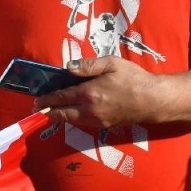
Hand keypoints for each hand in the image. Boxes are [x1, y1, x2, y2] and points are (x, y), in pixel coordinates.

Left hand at [33, 56, 161, 130]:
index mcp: (89, 93)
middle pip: (63, 114)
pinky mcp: (105, 126)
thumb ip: (88, 66)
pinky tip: (71, 114)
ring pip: (72, 121)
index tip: (37, 101)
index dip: (47, 100)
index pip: (62, 98)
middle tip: (38, 110)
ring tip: (51, 112)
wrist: (153, 100)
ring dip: (60, 117)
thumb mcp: (111, 64)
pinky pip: (83, 123)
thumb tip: (68, 68)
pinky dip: (73, 119)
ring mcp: (97, 121)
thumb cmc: (133, 79)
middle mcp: (90, 110)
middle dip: (49, 112)